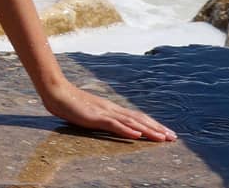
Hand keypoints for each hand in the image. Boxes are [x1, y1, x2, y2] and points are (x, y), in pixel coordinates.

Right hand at [41, 80, 176, 141]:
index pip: (136, 117)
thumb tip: (111, 123)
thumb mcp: (88, 112)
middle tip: (173, 137)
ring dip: (148, 131)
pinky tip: (137, 134)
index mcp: (110, 108)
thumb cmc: (68, 102)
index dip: (152, 124)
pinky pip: (113, 125)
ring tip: (162, 138)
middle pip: (139, 119)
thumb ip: (100, 117)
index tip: (165, 132)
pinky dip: (126, 130)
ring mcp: (104, 112)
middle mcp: (111, 109)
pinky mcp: (94, 117)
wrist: (55, 91)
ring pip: (131, 122)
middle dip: (157, 129)